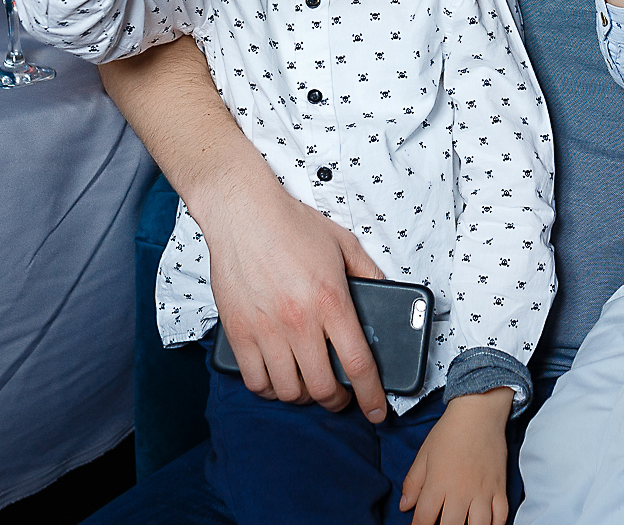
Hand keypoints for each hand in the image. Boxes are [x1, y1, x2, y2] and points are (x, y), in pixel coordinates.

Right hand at [196, 172, 391, 421]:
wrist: (242, 212)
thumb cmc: (292, 224)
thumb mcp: (344, 243)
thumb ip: (368, 273)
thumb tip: (386, 296)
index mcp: (331, 301)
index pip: (358, 364)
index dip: (371, 396)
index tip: (376, 411)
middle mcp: (299, 322)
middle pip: (323, 388)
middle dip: (337, 401)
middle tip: (340, 395)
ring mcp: (265, 330)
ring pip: (288, 391)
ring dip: (303, 396)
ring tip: (308, 385)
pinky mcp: (238, 332)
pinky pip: (254, 381)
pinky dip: (269, 388)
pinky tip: (278, 376)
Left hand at [399, 388, 512, 524]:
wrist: (479, 412)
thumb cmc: (450, 431)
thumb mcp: (424, 454)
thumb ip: (413, 483)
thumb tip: (404, 506)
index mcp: (439, 484)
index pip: (424, 519)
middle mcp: (461, 492)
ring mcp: (483, 491)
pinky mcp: (500, 488)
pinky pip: (501, 516)